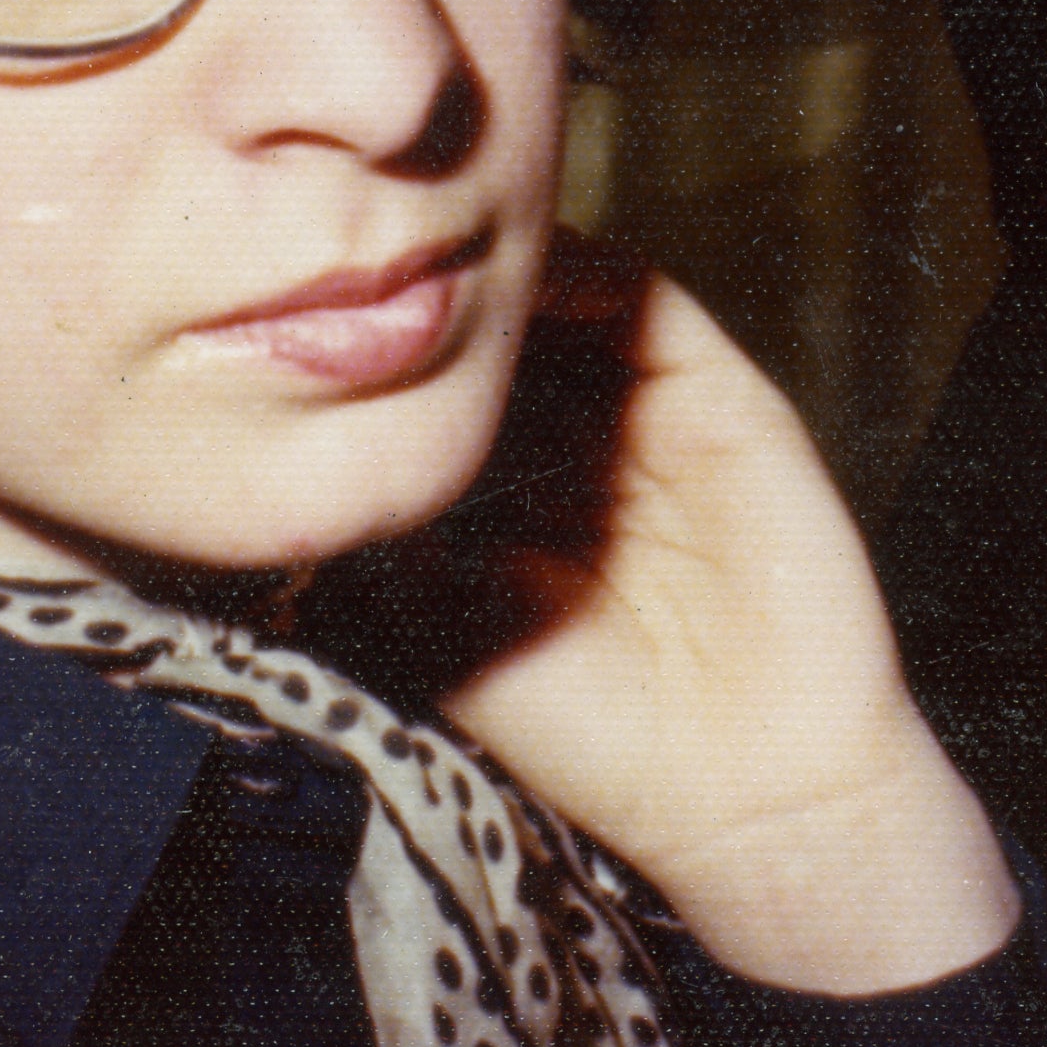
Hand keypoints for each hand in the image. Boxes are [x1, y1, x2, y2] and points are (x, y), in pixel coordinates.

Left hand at [312, 244, 1015, 991]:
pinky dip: (586, 273)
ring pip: (565, 300)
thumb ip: (389, 532)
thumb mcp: (442, 631)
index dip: (377, 353)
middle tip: (356, 262)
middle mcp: (577, 447)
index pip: (436, 392)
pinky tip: (524, 280)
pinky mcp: (722, 397)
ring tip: (429, 256)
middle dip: (431, 296)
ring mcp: (649, 416)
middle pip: (494, 332)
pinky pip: (649, 303)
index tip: (299, 324)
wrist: (746, 789)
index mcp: (507, 499)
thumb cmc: (590, 735)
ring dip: (500, 271)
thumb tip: (312, 440)